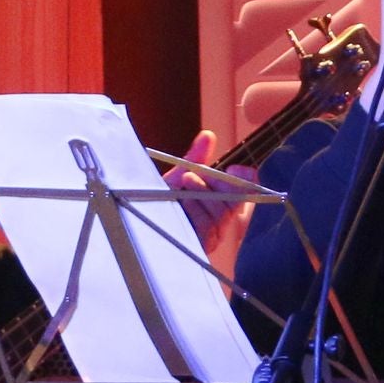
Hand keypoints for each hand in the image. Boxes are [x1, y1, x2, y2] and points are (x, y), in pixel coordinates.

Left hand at [162, 129, 251, 277]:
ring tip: (186, 182)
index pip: (246, 192)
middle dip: (221, 184)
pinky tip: (185, 202)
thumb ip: (195, 160)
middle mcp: (221, 220)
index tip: (237, 168)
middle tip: (198, 173)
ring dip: (203, 194)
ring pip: (222, 214)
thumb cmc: (157, 201)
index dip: (247, 180)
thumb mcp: (176, 177)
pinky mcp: (203, 247)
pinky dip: (198, 210)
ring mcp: (214, 235)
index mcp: (220, 202)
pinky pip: (209, 227)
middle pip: (238, 202)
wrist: (135, 220)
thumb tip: (208, 135)